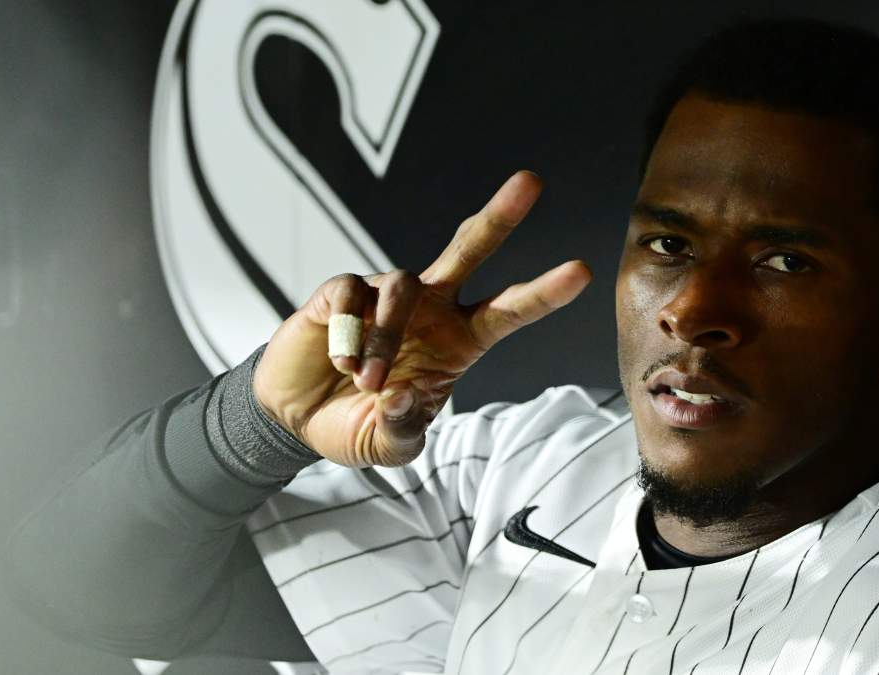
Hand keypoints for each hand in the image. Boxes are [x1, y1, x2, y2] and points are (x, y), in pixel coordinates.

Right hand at [252, 171, 592, 466]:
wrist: (296, 419)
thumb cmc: (357, 424)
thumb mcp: (389, 445)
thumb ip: (402, 429)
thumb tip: (403, 395)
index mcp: (459, 341)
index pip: (508, 311)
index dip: (543, 292)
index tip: (582, 271)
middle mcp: (430, 308)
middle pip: (470, 248)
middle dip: (499, 217)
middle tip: (530, 182)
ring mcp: (385, 295)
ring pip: (402, 288)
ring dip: (386, 338)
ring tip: (367, 382)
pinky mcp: (341, 292)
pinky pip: (351, 295)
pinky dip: (349, 333)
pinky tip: (340, 362)